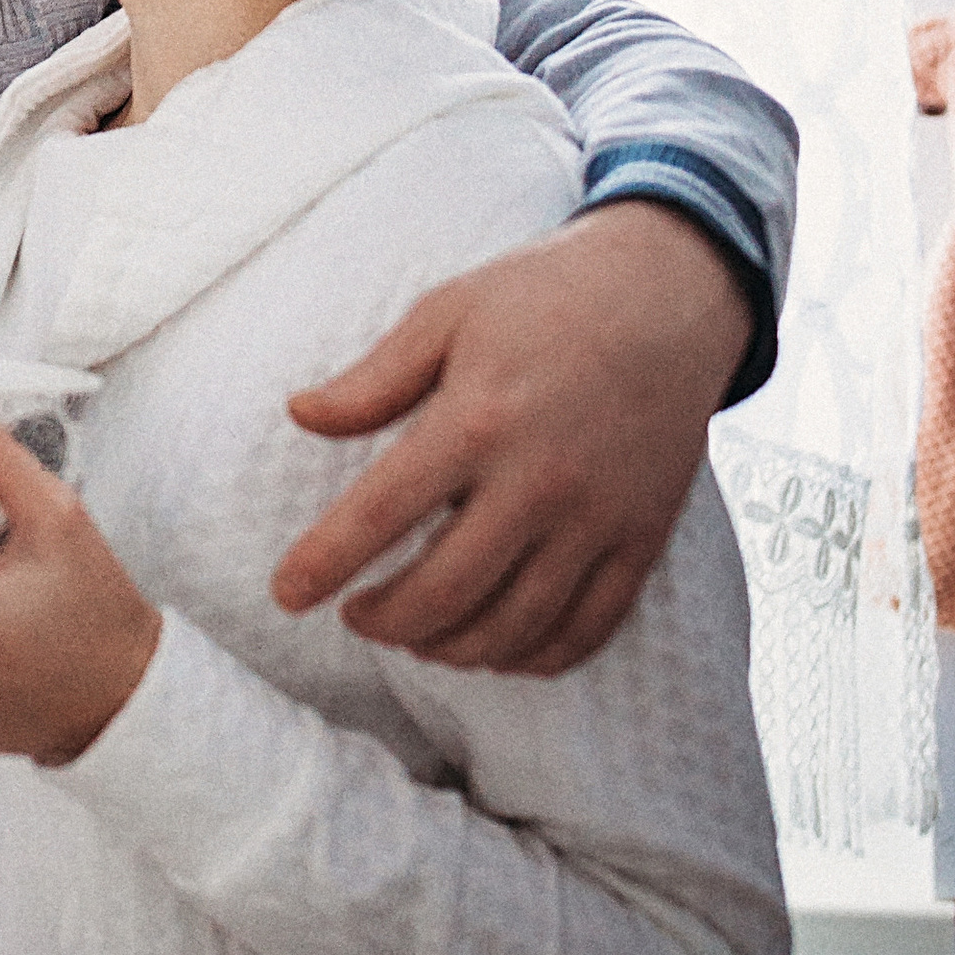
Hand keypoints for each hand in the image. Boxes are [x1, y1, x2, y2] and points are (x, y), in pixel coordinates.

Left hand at [273, 202, 753, 675]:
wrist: (668, 297)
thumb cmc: (543, 298)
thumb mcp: (446, 314)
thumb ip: (373, 380)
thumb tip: (300, 414)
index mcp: (478, 420)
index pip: (382, 512)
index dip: (325, 562)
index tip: (286, 594)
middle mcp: (540, 481)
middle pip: (445, 592)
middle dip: (384, 621)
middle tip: (355, 615)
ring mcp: (598, 519)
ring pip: (512, 627)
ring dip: (448, 649)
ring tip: (413, 634)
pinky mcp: (642, 539)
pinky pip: (585, 631)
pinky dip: (530, 657)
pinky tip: (492, 647)